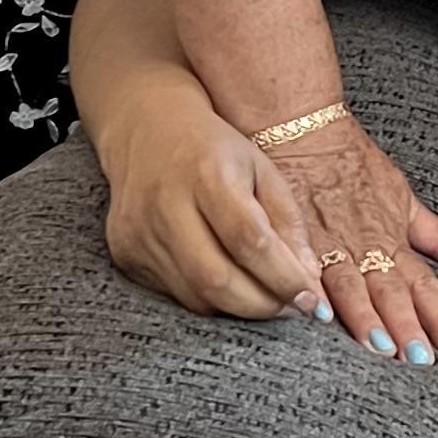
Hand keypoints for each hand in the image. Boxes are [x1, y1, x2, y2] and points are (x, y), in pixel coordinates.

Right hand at [98, 76, 328, 323]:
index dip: (285, 278)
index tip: (313, 301)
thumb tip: (310, 282)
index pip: (250, 241)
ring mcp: (139, 232)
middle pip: (217, 280)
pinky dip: (208, 297)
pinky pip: (174, 293)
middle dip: (262, 305)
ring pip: (195, 296)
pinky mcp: (124, 252)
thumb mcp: (262, 170)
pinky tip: (224, 279)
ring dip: (237, 306)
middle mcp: (166, 204)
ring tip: (262, 293)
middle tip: (290, 306)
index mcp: (208, 173)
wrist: (145, 131)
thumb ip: (289, 224)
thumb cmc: (213, 151)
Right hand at [268, 116, 437, 364]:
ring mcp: (326, 244)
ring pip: (350, 286)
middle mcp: (362, 245)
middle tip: (421, 359)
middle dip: (407, 327)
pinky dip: (312, 295)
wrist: (302, 128)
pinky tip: (318, 320)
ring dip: (365, 319)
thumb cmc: (352, 163)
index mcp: (391, 238)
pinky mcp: (291, 239)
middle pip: (390, 292)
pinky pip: (302, 271)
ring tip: (379, 348)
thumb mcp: (403, 197)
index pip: (423, 284)